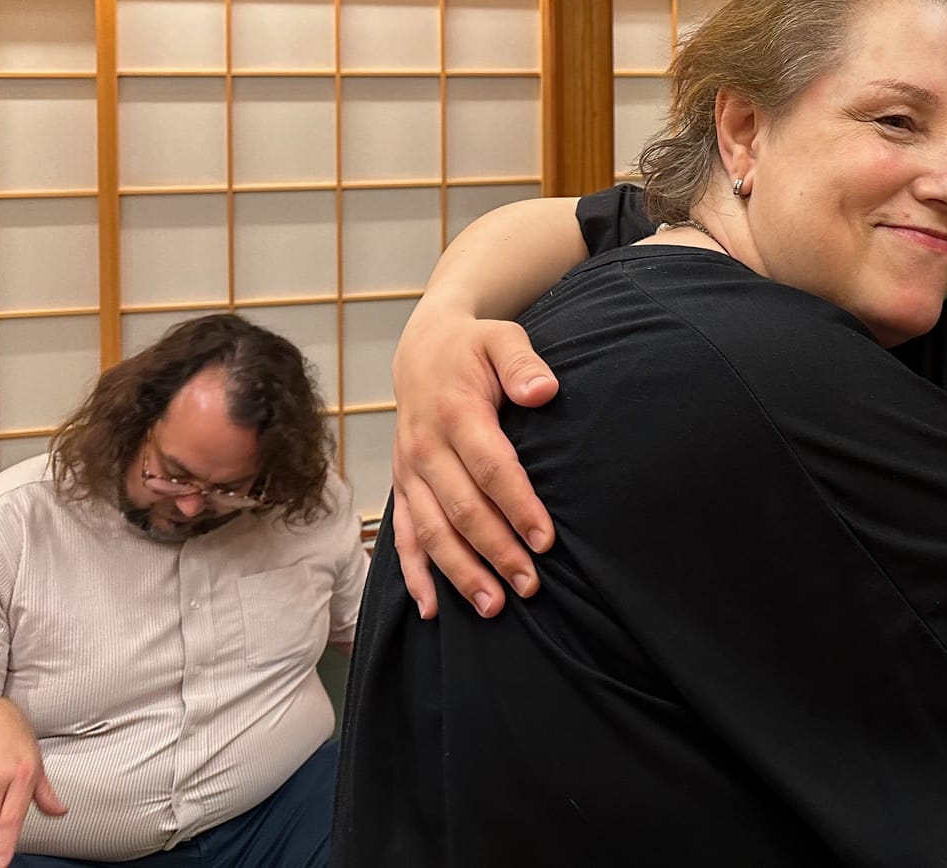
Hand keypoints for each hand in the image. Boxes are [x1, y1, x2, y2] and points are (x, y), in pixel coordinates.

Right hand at [390, 308, 559, 618]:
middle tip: (530, 586)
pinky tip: (432, 609)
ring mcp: (408, 471)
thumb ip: (522, 363)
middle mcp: (425, 448)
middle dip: (496, 551)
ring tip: (493, 607)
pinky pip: (403, 536)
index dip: (517, 506)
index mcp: (454, 413)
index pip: (490, 468)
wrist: (422, 349)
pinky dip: (415, 574)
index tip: (545, 540)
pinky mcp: (401, 486)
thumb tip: (543, 391)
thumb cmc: (473, 348)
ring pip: (432, 532)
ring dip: (460, 573)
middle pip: (462, 510)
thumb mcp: (501, 338)